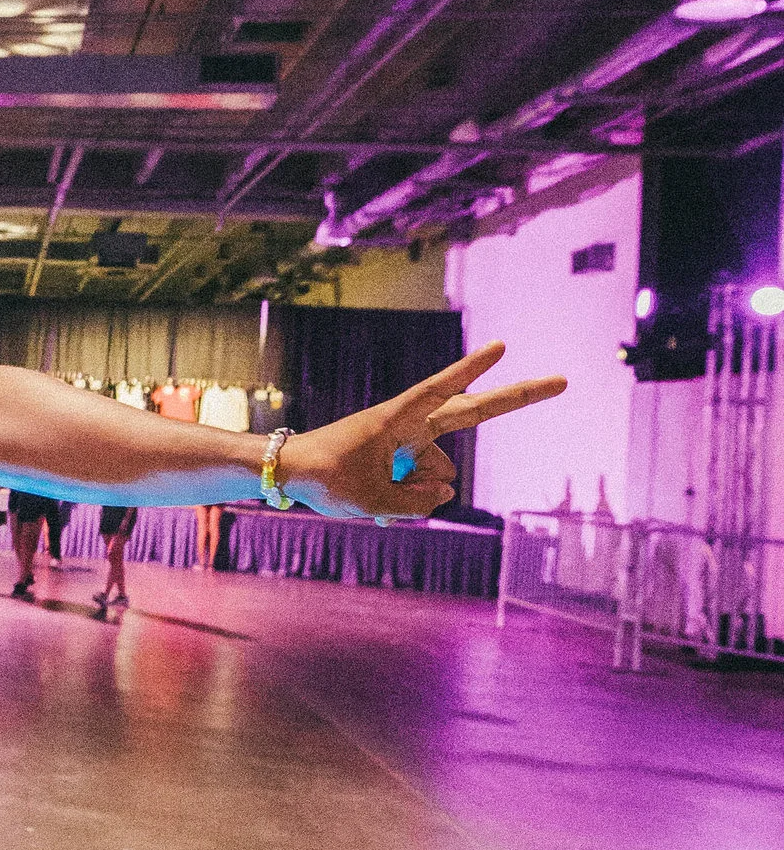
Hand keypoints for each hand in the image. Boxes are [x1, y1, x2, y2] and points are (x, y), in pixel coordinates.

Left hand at [283, 341, 566, 519]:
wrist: (288, 474)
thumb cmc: (325, 479)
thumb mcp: (372, 501)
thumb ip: (418, 502)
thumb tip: (447, 492)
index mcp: (399, 420)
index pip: (443, 389)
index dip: (473, 369)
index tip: (502, 345)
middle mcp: (412, 425)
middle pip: (473, 412)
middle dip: (516, 397)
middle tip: (562, 380)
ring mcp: (410, 442)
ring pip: (437, 476)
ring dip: (414, 493)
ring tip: (370, 489)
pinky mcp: (402, 459)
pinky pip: (420, 487)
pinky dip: (404, 498)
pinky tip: (377, 505)